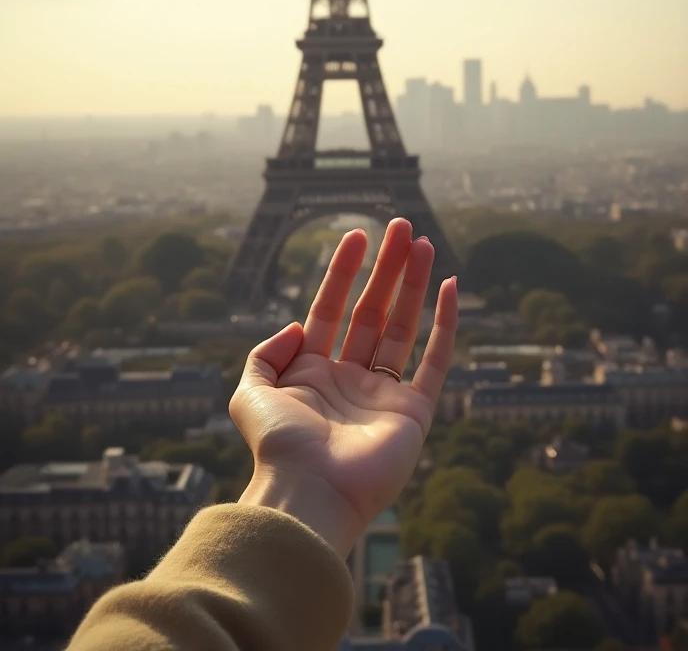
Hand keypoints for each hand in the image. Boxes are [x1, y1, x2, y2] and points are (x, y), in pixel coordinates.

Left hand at [230, 218, 457, 556]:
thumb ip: (264, 354)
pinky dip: (445, 324)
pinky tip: (449, 287)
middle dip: (387, 268)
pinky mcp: (415, 412)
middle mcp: (351, 379)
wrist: (309, 493)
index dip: (344, 271)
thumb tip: (296, 326)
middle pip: (373, 310)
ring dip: (414, 283)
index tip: (357, 235)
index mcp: (314, 372)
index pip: (333, 308)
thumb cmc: (277, 446)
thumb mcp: (250, 391)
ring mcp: (384, 395)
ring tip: (423, 243)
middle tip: (401, 227)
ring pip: (403, 326)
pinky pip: (436, 360)